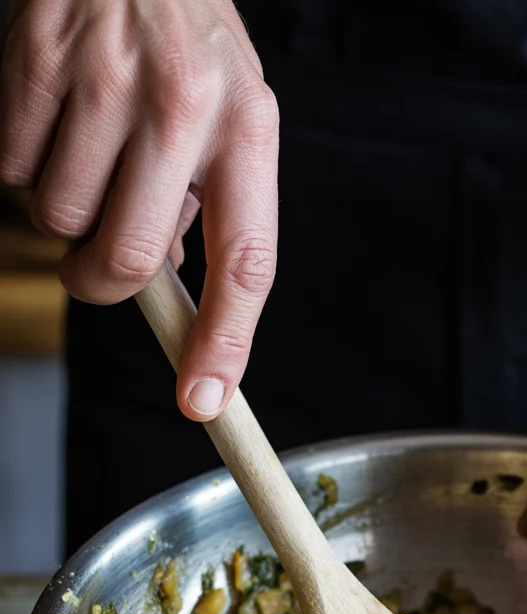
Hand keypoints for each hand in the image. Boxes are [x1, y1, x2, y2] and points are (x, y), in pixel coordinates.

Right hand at [0, 0, 278, 419]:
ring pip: (61, 220)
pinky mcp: (34, 60)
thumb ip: (213, 205)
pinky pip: (12, 172)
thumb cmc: (187, 42)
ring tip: (90, 161)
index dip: (224, 343)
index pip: (246, 265)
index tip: (204, 401)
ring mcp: (105, 80)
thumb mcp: (232, 115)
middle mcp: (183, 107)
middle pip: (128, 259)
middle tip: (102, 264)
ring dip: (66, 217)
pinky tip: (56, 127)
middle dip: (104, 284)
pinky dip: (25, 170)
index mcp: (247, 131)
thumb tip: (176, 290)